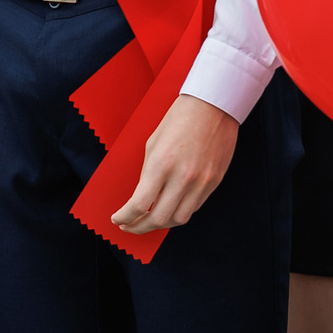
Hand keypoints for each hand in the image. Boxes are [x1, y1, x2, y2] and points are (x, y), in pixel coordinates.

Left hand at [112, 94, 238, 233]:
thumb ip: (148, 173)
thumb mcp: (153, 143)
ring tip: (148, 221)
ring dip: (160, 224)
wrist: (213, 105)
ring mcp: (201, 182)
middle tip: (129, 225)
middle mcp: (182, 177)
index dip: (125, 217)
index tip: (118, 219)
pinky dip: (179, 212)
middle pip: (158, 219)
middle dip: (139, 227)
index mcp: (161, 164)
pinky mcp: (214, 182)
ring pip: (178, 219)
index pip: (139, 204)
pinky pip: (194, 208)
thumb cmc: (179, 118)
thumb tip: (142, 197)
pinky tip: (169, 209)